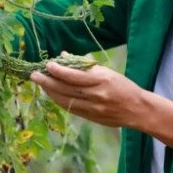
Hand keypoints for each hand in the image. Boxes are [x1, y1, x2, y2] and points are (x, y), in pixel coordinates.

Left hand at [30, 52, 145, 127]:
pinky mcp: (90, 117)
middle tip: (34, 74)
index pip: (75, 75)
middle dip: (48, 81)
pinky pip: (70, 107)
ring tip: (40, 83)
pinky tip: (52, 94)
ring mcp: (92, 107)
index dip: (59, 71)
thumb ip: (87, 66)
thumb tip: (64, 56)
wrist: (138, 110)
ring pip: (65, 99)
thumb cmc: (125, 87)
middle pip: (66, 88)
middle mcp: (96, 94)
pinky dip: (59, 100)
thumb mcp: (109, 73)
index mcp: (103, 80)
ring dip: (50, 91)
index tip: (48, 65)